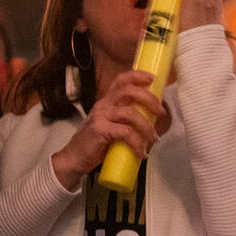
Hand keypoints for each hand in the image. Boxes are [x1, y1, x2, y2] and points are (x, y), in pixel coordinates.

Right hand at [51, 70, 170, 189]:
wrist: (74, 160)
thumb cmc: (96, 144)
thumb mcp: (112, 126)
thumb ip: (127, 119)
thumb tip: (152, 118)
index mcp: (107, 102)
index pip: (121, 81)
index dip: (137, 76)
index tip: (152, 78)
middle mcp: (103, 105)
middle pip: (129, 91)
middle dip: (149, 99)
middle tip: (161, 112)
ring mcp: (100, 116)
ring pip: (130, 113)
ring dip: (146, 126)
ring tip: (153, 139)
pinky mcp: (99, 130)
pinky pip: (125, 132)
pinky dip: (137, 143)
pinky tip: (140, 152)